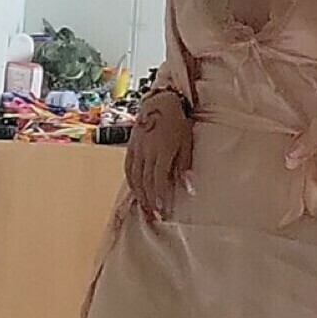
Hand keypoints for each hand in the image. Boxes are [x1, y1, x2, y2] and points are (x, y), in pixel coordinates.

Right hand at [125, 91, 192, 221]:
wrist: (160, 101)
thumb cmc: (178, 121)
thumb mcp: (187, 142)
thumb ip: (184, 165)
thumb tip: (188, 187)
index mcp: (162, 151)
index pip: (158, 179)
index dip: (159, 196)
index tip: (163, 210)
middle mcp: (146, 151)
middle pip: (145, 182)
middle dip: (149, 200)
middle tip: (154, 215)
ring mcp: (136, 149)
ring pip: (134, 177)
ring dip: (139, 195)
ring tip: (145, 208)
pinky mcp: (131, 146)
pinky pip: (128, 168)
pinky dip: (131, 182)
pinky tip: (135, 190)